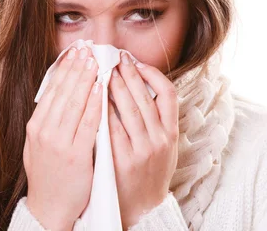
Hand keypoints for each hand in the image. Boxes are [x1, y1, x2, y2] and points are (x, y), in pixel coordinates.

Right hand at [23, 46, 100, 230]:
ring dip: (86, 79)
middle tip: (87, 49)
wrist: (49, 207)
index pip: (51, 90)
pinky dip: (95, 104)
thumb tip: (58, 92)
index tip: (74, 52)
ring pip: (74, 103)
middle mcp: (44, 131)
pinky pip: (88, 123)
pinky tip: (102, 89)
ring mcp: (59, 143)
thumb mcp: (37, 144)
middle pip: (63, 91)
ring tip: (96, 62)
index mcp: (35, 126)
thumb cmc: (48, 174)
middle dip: (76, 67)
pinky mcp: (75, 155)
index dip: (64, 68)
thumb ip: (47, 120)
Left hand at [108, 52, 178, 228]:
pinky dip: (103, 110)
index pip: (169, 95)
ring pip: (128, 110)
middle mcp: (160, 140)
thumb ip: (158, 121)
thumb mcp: (165, 148)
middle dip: (128, 74)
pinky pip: (111, 129)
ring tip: (103, 71)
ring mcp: (141, 151)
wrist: (143, 209)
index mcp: (171, 134)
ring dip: (115, 87)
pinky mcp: (122, 161)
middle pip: (144, 98)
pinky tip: (94, 97)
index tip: (138, 63)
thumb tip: (142, 87)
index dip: (153, 75)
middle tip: (115, 58)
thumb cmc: (150, 174)